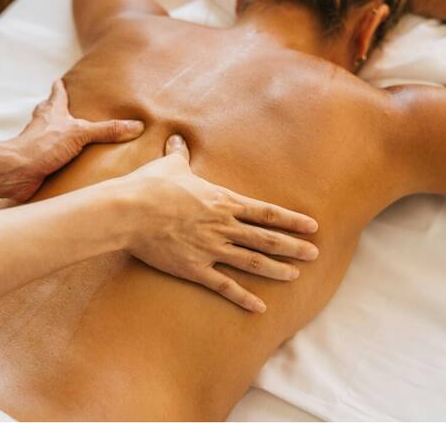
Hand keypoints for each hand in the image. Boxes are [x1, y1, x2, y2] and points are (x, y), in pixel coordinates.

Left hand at [2, 80, 143, 202]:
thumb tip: (136, 126)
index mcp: (53, 112)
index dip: (60, 86)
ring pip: (50, 134)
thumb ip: (107, 130)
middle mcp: (44, 125)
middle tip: (68, 106)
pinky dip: (60, 158)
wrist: (17, 171)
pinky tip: (69, 164)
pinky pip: (52, 157)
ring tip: (74, 137)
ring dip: (60, 135)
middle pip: (50, 111)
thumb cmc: (43, 146)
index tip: (61, 80)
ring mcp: (40, 144)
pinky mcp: (39, 162)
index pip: (57, 93)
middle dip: (58, 109)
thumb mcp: (80, 133)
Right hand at [122, 134, 318, 312]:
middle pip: (266, 239)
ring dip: (276, 270)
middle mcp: (223, 227)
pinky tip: (259, 307)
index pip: (266, 212)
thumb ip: (180, 155)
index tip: (312, 227)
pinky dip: (243, 297)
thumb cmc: (150, 186)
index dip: (291, 220)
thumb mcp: (170, 166)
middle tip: (315, 254)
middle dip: (293, 247)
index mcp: (222, 202)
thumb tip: (177, 138)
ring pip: (252, 262)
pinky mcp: (194, 268)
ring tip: (295, 276)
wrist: (129, 211)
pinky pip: (224, 286)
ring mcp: (211, 249)